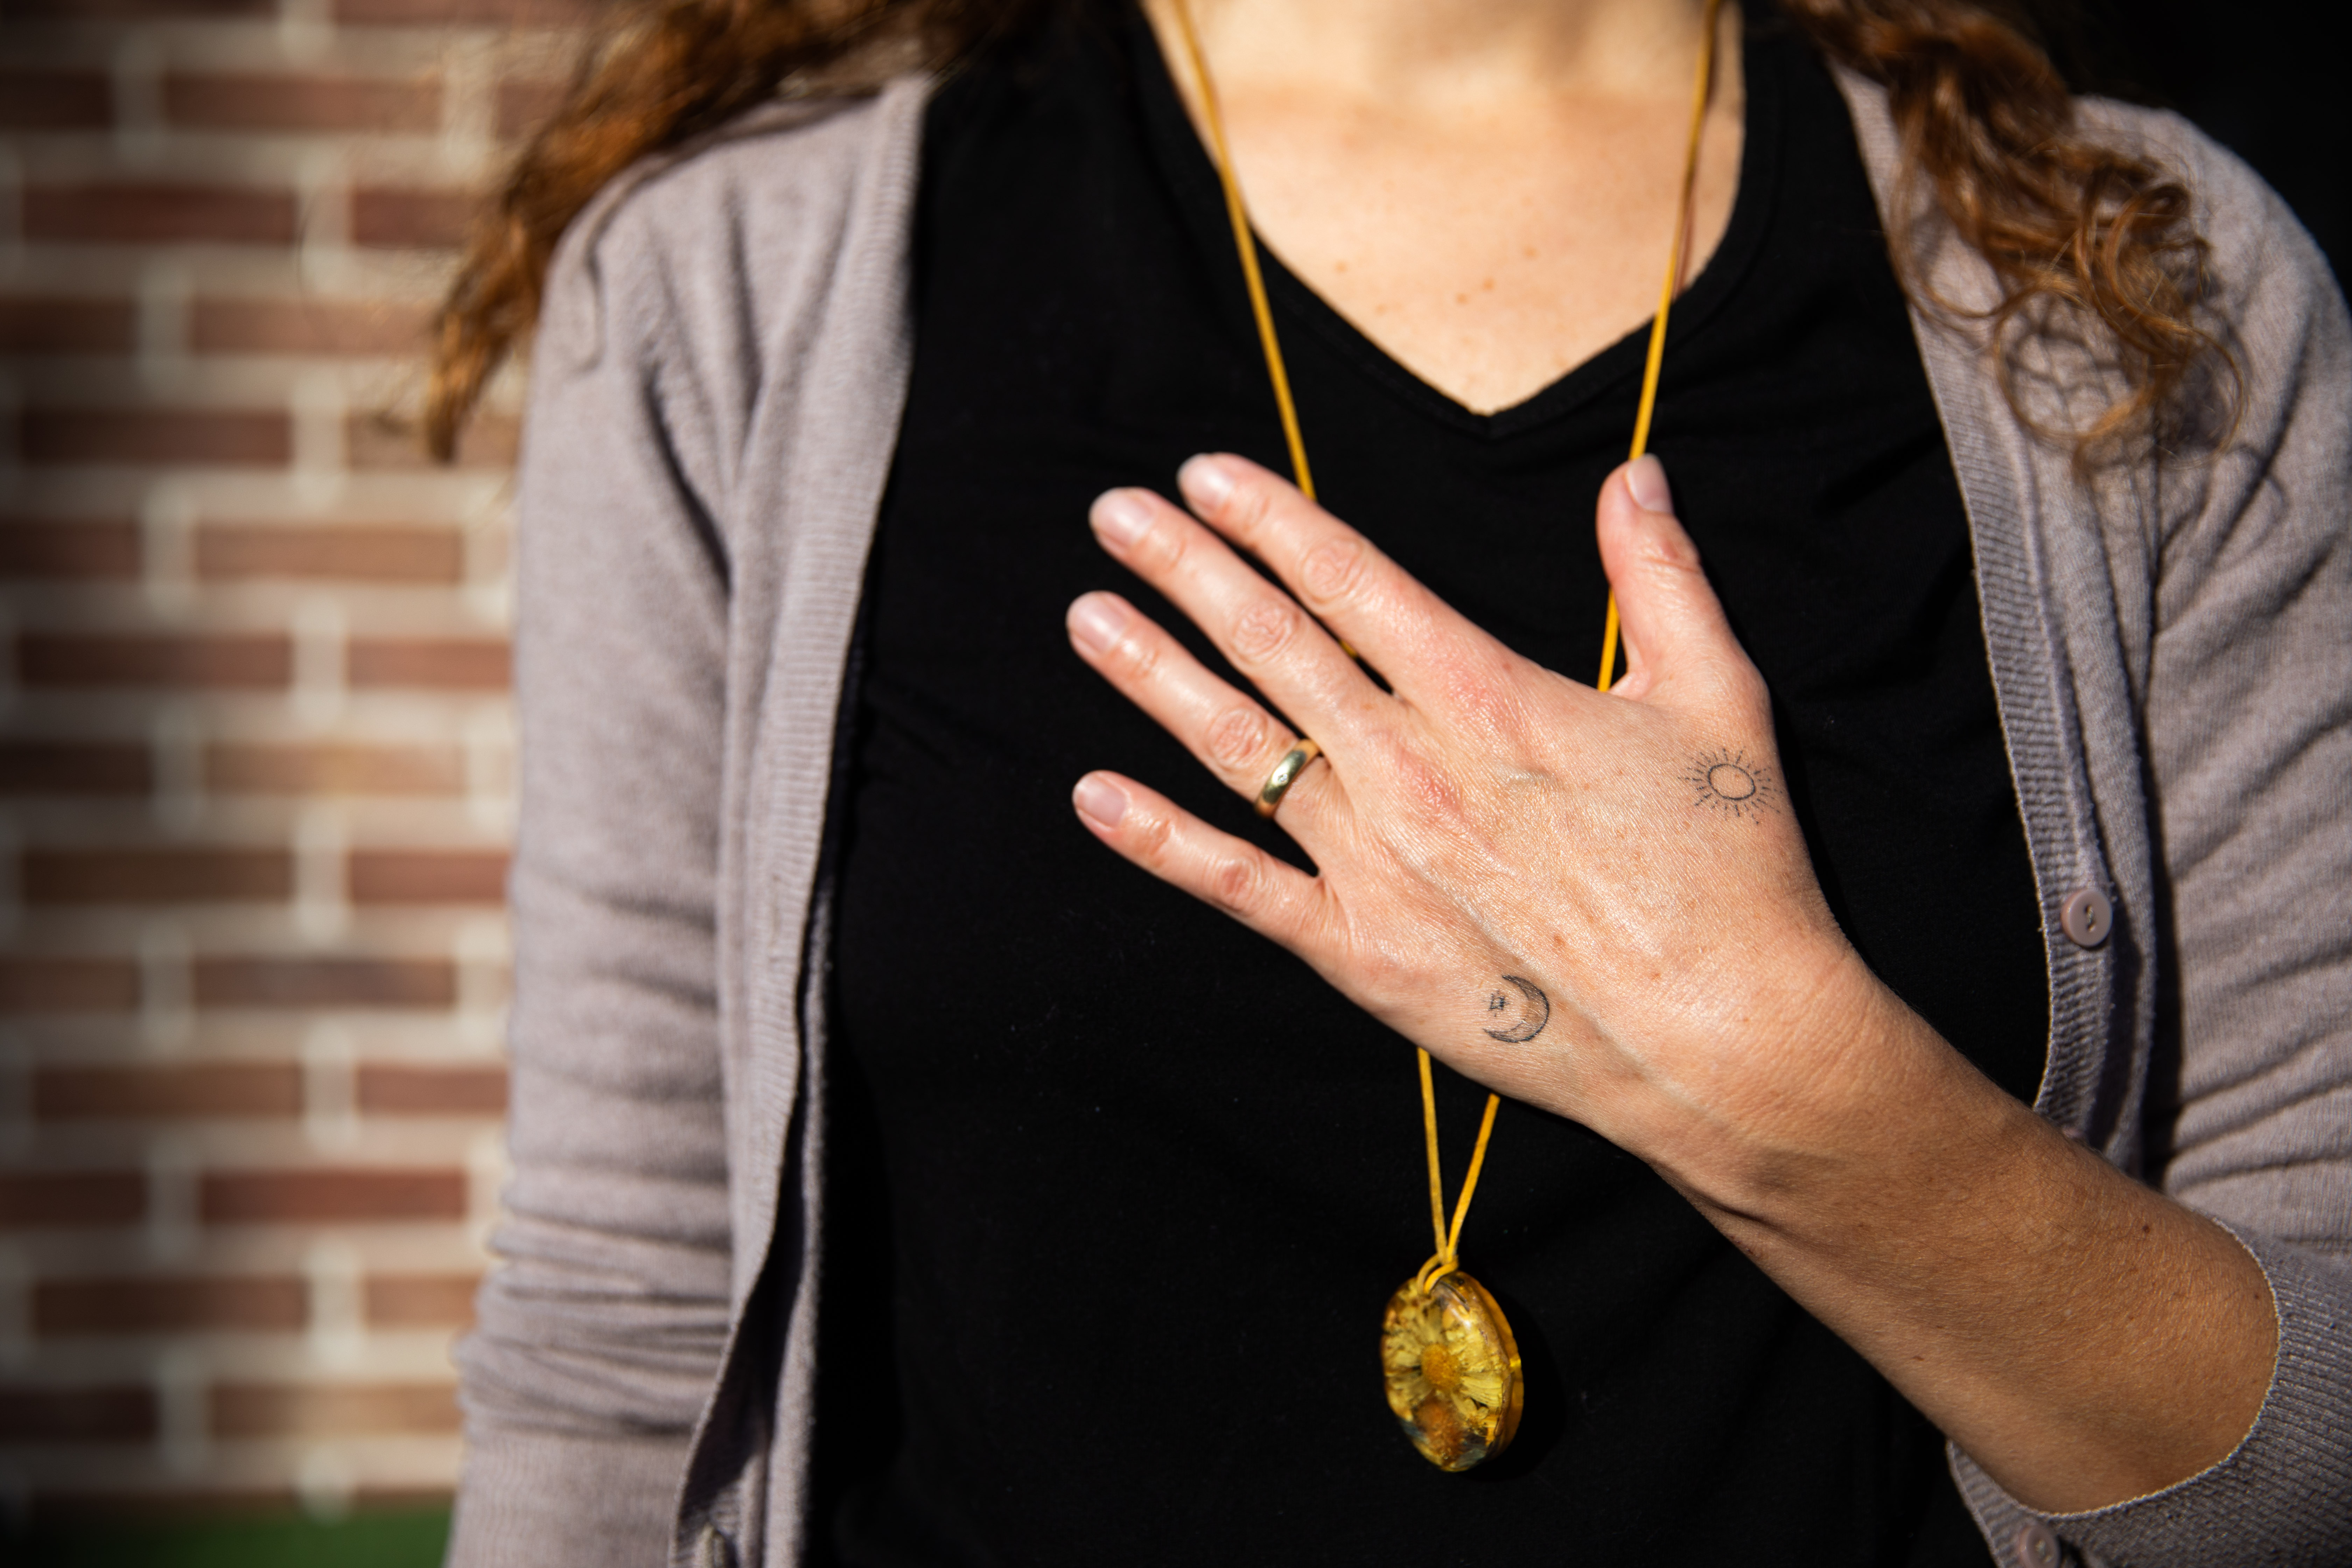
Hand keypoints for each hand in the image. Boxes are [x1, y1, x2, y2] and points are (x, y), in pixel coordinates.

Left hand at [1065, 452, 1898, 1189]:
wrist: (1726, 1043)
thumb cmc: (1729, 872)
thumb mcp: (1714, 698)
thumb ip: (1661, 575)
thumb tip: (1636, 472)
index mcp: (1488, 699)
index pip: (1350, 584)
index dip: (1270, 519)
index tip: (1204, 475)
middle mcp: (1413, 771)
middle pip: (1274, 646)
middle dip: (1187, 570)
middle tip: (1114, 514)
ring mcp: (1377, 864)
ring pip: (1240, 749)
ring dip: (1154, 676)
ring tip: (1088, 617)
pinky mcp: (1361, 953)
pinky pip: (1238, 886)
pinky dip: (1159, 841)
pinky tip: (1093, 795)